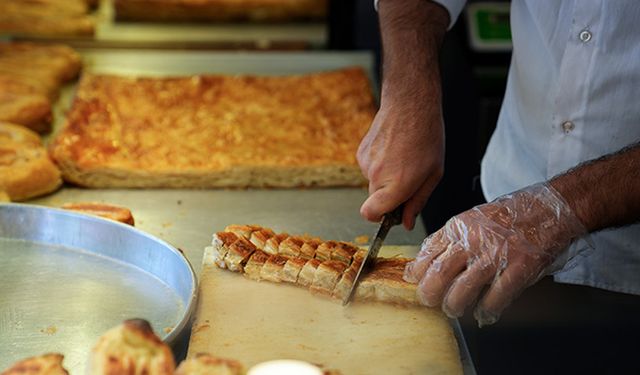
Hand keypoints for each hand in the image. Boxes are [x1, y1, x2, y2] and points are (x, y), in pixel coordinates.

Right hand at [357, 96, 443, 229]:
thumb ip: (418, 201)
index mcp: (396, 185)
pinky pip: (369, 167)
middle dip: (389, 195)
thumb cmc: (426, 137)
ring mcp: (366, 163)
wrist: (410, 104)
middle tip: (409, 178)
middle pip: (375, 200)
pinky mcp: (361, 152)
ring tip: (403, 157)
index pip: (370, 214)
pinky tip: (393, 149)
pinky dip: (380, 163)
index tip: (390, 213)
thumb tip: (407, 223)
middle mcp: (377, 176)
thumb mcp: (433, 174)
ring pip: (373, 182)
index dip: (379, 217)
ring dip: (386, 176)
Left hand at [404, 183, 588, 325]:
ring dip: (454, 305)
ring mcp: (496, 254)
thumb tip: (424, 262)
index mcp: (459, 227)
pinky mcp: (519, 268)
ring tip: (453, 309)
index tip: (413, 281)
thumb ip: (450, 239)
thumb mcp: (471, 219)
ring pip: (463, 289)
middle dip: (429, 293)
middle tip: (429, 301)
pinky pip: (496, 297)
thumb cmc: (510, 215)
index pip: (428, 252)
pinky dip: (487, 310)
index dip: (417, 271)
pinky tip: (484, 313)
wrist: (549, 208)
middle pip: (439, 273)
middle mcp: (473, 240)